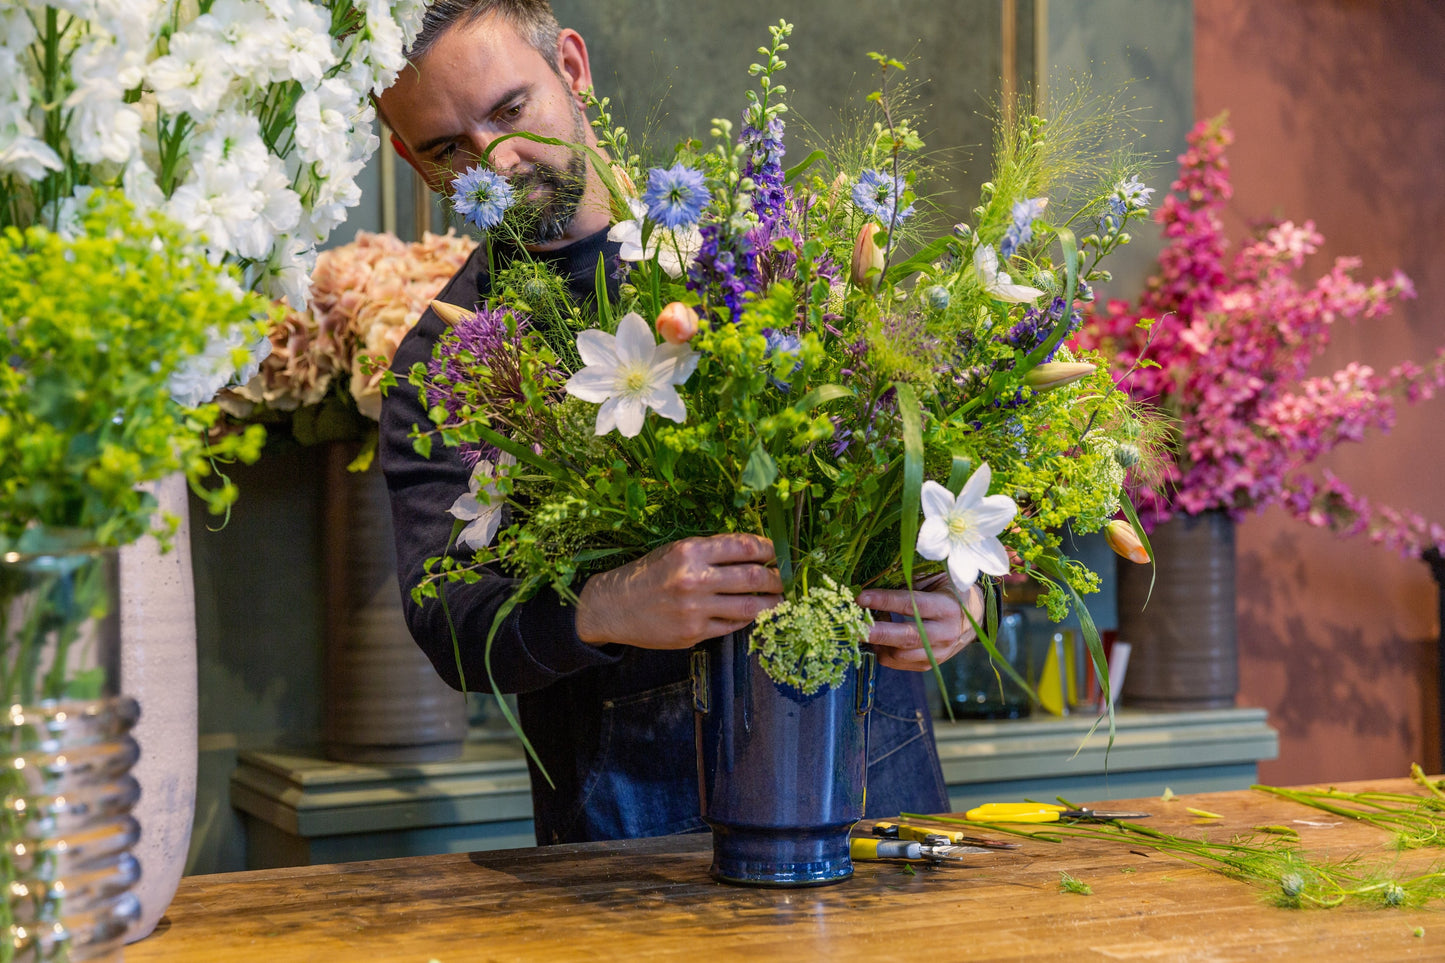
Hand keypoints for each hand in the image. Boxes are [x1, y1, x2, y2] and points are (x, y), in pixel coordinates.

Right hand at [575, 534, 782, 648]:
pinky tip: (753, 613)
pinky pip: (732, 626)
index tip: (777, 552)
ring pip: (749, 607)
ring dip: (771, 603)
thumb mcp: (675, 551)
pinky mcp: (694, 633)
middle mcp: (694, 579)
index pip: (744, 547)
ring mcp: (695, 610)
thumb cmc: (647, 574)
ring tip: (779, 599)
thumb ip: (711, 551)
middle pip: (754, 578)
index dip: (769, 549)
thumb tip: (753, 553)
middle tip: (785, 578)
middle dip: (777, 578)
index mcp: (690, 551)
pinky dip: (747, 618)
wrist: (614, 607)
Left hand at [857, 576, 984, 671]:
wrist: (975, 616)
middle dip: (875, 633)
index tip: (860, 597)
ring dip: (877, 643)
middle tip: (851, 626)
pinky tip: (877, 638)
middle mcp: (944, 633)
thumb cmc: (949, 590)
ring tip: (864, 627)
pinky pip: (899, 664)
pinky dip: (883, 652)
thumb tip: (874, 580)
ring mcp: (938, 652)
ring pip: (900, 655)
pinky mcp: (930, 664)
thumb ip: (911, 581)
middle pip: (905, 637)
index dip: (884, 601)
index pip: (912, 605)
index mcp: (947, 607)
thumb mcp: (937, 578)